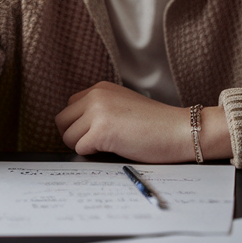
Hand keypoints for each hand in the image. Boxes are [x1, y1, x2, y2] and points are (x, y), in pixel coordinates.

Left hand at [54, 81, 194, 162]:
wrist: (179, 130)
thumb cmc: (156, 124)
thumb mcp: (123, 104)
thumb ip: (101, 108)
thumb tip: (76, 127)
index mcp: (100, 88)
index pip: (69, 106)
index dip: (78, 123)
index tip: (93, 133)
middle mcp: (96, 96)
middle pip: (62, 121)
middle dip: (75, 135)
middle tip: (96, 144)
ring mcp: (97, 113)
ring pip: (68, 137)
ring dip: (84, 146)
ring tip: (108, 146)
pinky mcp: (101, 132)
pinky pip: (80, 149)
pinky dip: (93, 154)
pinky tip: (113, 149)